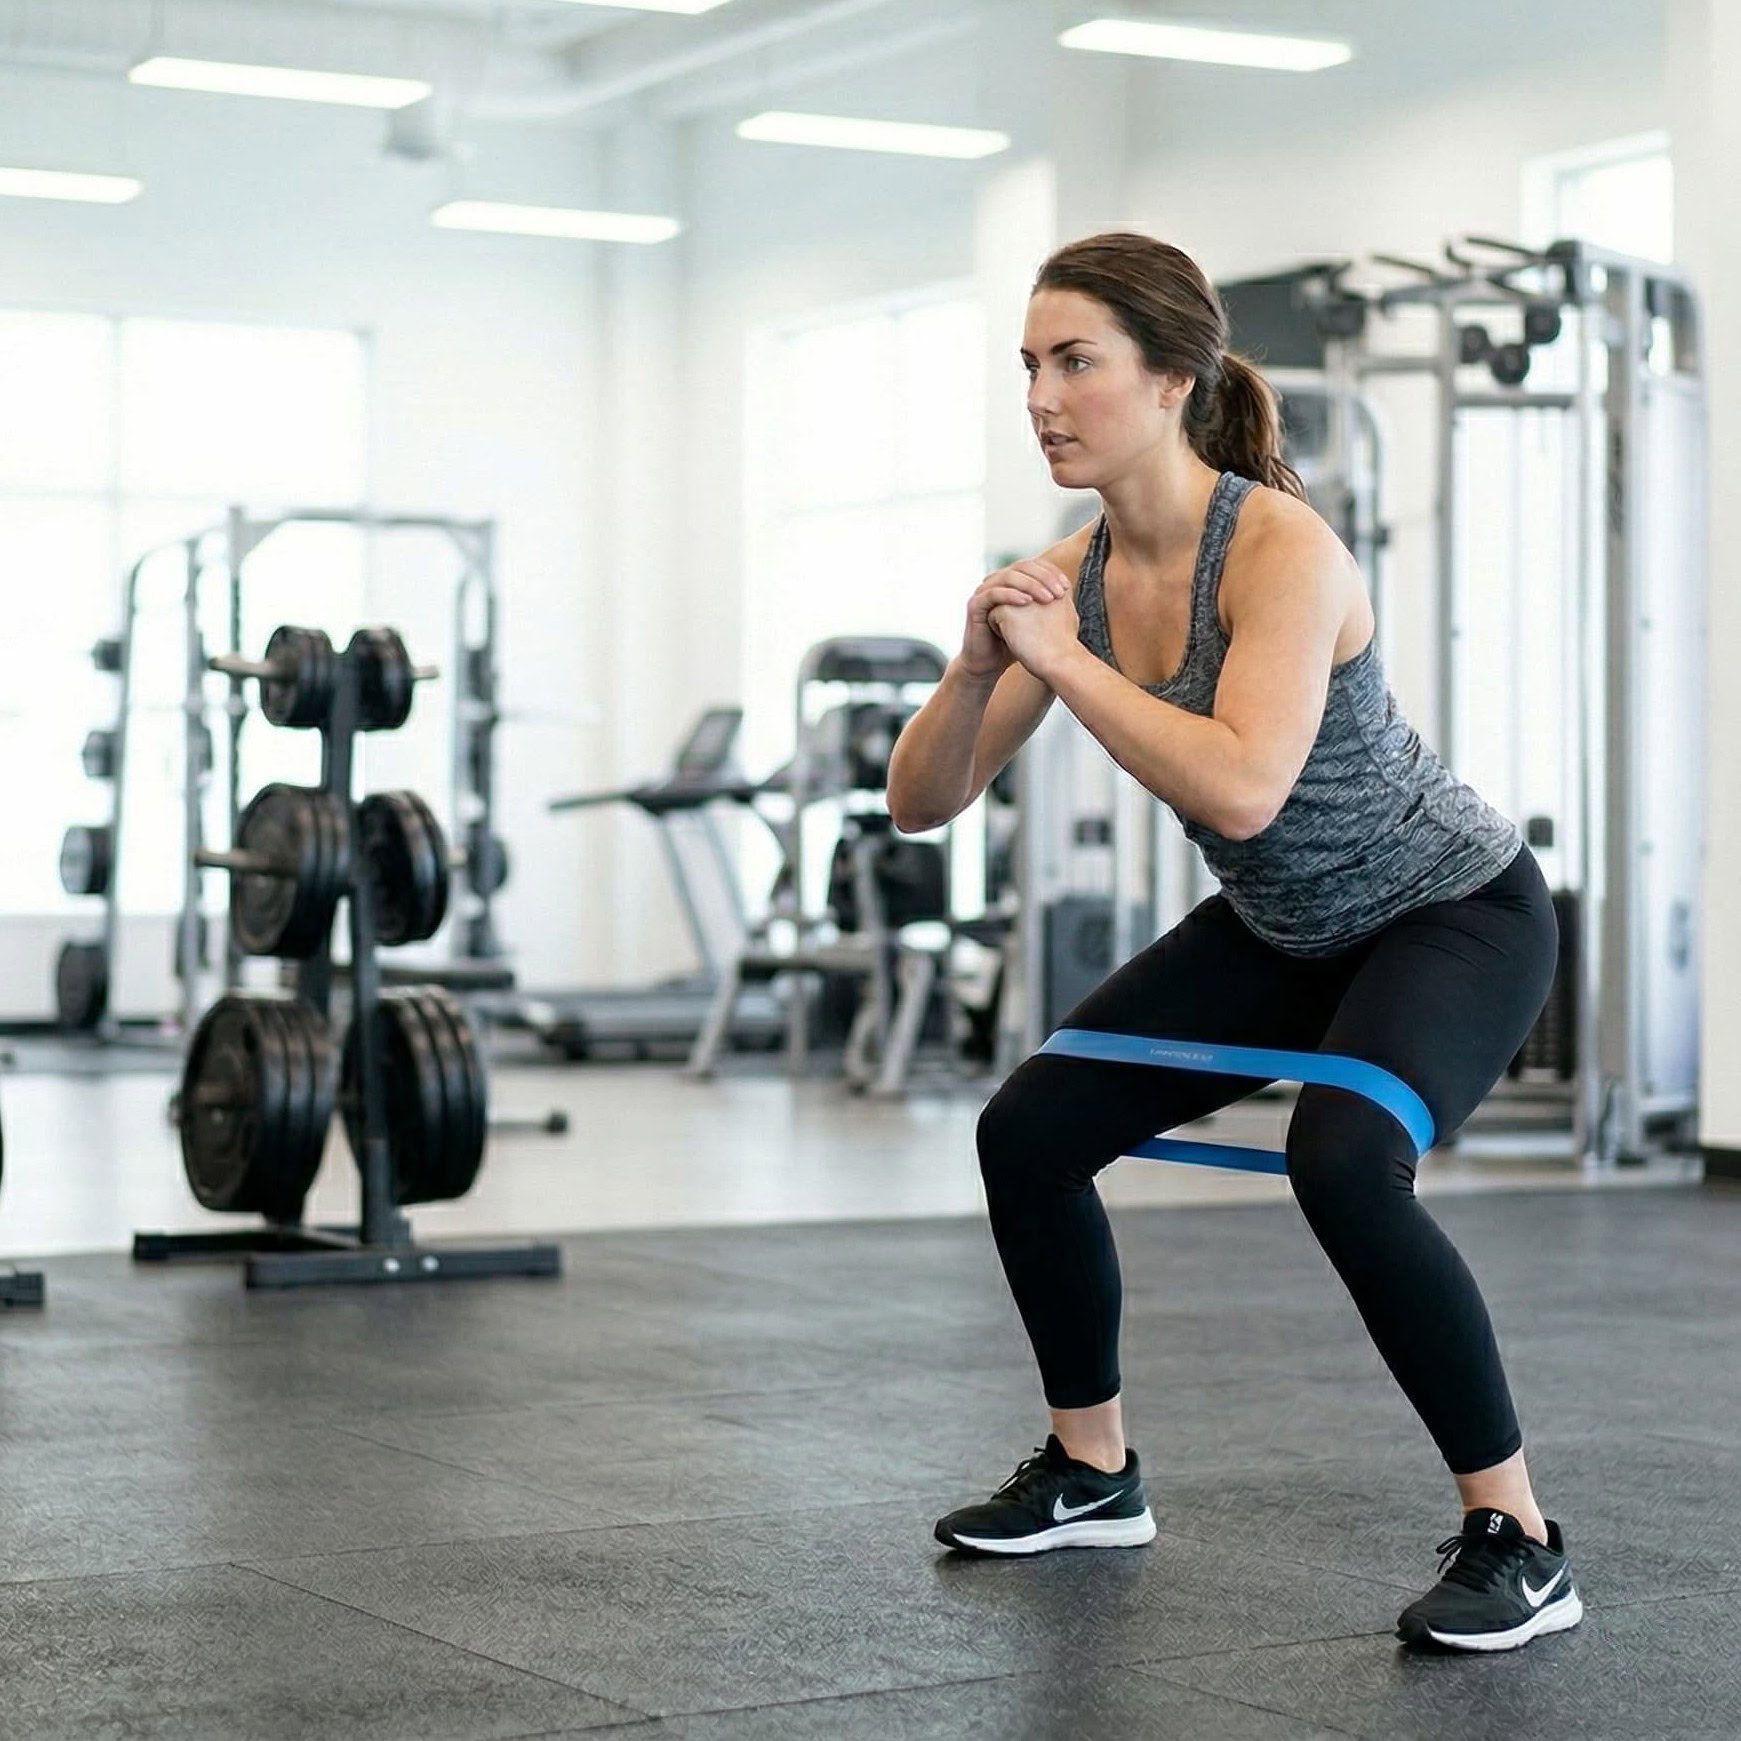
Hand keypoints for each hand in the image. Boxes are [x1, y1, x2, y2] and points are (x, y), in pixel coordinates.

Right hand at [960, 560, 1073, 679]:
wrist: (990, 664)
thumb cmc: (1014, 642)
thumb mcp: (1034, 620)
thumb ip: (1045, 603)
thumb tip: (1069, 590)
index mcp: (1010, 582)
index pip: (1032, 566)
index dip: (1050, 572)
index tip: (1067, 587)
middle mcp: (996, 582)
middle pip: (1021, 567)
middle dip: (1044, 577)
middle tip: (1060, 591)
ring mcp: (984, 591)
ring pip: (1008, 577)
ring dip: (1030, 585)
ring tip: (1047, 598)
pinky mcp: (975, 605)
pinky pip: (993, 593)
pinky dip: (1011, 595)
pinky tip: (1027, 602)